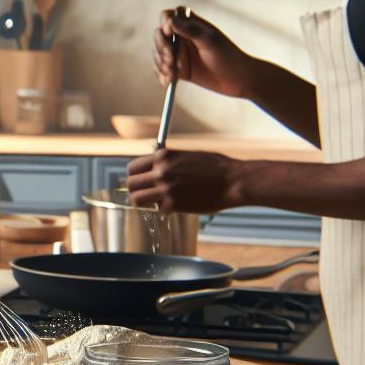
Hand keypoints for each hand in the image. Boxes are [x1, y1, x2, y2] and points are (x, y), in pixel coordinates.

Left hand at [124, 149, 242, 212]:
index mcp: (163, 156)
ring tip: (158, 202)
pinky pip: (158, 210)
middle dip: (136, 190)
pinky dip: (165, 210)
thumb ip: (168, 162)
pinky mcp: (173, 204)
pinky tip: (178, 205)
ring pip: (137, 199)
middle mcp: (160, 171)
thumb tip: (155, 168)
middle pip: (130, 184)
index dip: (135, 176)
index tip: (141, 182)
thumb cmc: (216, 167)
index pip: (132, 168)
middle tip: (146, 194)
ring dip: (145, 202)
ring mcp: (165, 188)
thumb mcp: (187, 155)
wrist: (234, 181)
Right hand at [155, 9, 256, 98]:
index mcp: (191, 25)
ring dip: (160, 63)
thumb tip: (169, 21)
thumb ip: (190, 30)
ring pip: (158, 54)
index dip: (165, 24)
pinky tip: (168, 82)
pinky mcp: (179, 70)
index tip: (169, 34)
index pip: (168, 16)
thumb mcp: (210, 41)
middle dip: (161, 48)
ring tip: (171, 75)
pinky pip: (162, 69)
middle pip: (159, 36)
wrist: (239, 80)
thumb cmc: (228, 57)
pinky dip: (162, 75)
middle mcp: (183, 37)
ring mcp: (180, 54)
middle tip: (170, 61)